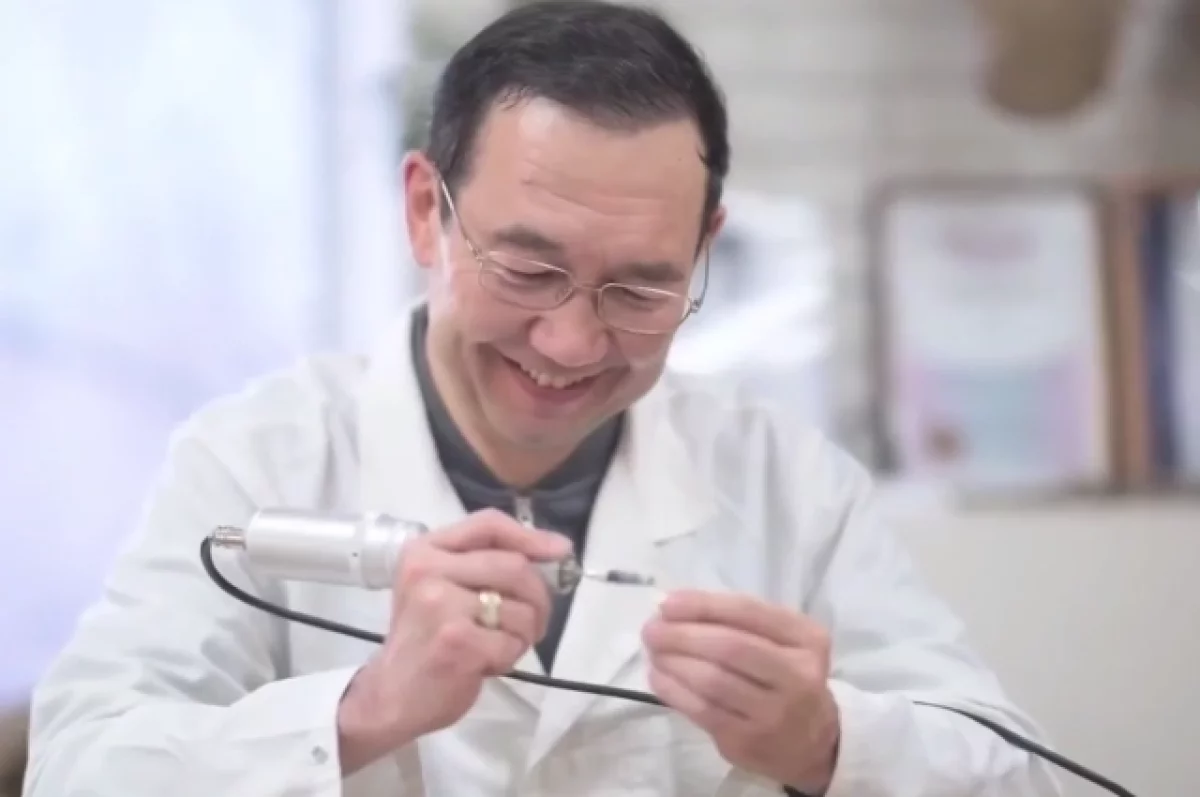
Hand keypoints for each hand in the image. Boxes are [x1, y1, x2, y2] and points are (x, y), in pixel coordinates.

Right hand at [337, 509, 571, 772]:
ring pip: (521, 608)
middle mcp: (428, 570)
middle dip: (538, 598)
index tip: (559, 550)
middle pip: (515, 566)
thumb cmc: (425, 639)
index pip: (488, 524)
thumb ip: (483, 562)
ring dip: (523, 634)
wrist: (389, 695)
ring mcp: (441, 605)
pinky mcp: (457, 641)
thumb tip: (555, 547)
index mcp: (424, 550)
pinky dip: (509, 657)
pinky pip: (512, 642)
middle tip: (531, 623)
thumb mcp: (440, 586)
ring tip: (495, 646)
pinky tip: (484, 663)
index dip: (530, 536)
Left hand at [642, 591, 839, 794]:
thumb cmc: (785, 677)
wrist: (812, 743)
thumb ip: (738, 621)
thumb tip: (672, 608)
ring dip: (674, 662)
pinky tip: (658, 677)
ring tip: (654, 651)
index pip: (748, 612)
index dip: (702, 605)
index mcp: (807, 639)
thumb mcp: (782, 642)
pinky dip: (673, 691)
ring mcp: (774, 713)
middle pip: (729, 647)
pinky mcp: (748, 741)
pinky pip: (703, 710)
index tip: (667, 603)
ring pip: (713, 681)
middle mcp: (799, 675)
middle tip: (651, 629)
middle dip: (682, 635)